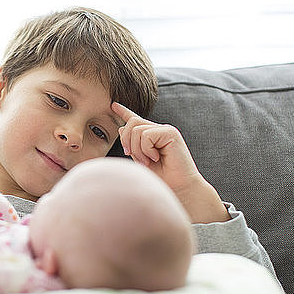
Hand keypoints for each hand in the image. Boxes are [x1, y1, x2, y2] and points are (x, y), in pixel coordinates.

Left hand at [112, 102, 229, 222]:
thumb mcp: (140, 162)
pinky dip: (146, 150)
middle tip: (134, 158)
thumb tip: (121, 128)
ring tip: (147, 162)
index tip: (113, 104)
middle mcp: (158, 130)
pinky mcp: (170, 133)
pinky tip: (155, 158)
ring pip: (137, 130)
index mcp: (151, 137)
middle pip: (132, 123)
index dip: (123, 111)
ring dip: (137, 150)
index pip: (135, 119)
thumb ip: (132, 145)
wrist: (179, 189)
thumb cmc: (162, 180)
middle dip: (126, 141)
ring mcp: (165, 130)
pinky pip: (146, 135)